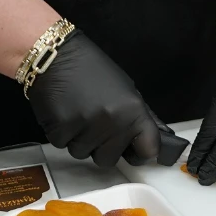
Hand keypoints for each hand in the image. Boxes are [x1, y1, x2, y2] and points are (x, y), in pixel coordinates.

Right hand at [28, 30, 186, 167]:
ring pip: (83, 154)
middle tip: (95, 122)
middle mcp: (113, 122)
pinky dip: (62, 134)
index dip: (140, 152)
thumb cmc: (91, 70)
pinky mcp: (61, 130)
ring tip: (77, 113)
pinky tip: (63, 113)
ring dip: (79, 139)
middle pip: (109, 159)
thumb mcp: (126, 88)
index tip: (133, 149)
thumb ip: (142, 116)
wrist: (54, 56)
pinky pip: (63, 146)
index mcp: (134, 110)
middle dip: (102, 147)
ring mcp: (86, 127)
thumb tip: (161, 137)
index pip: (149, 149)